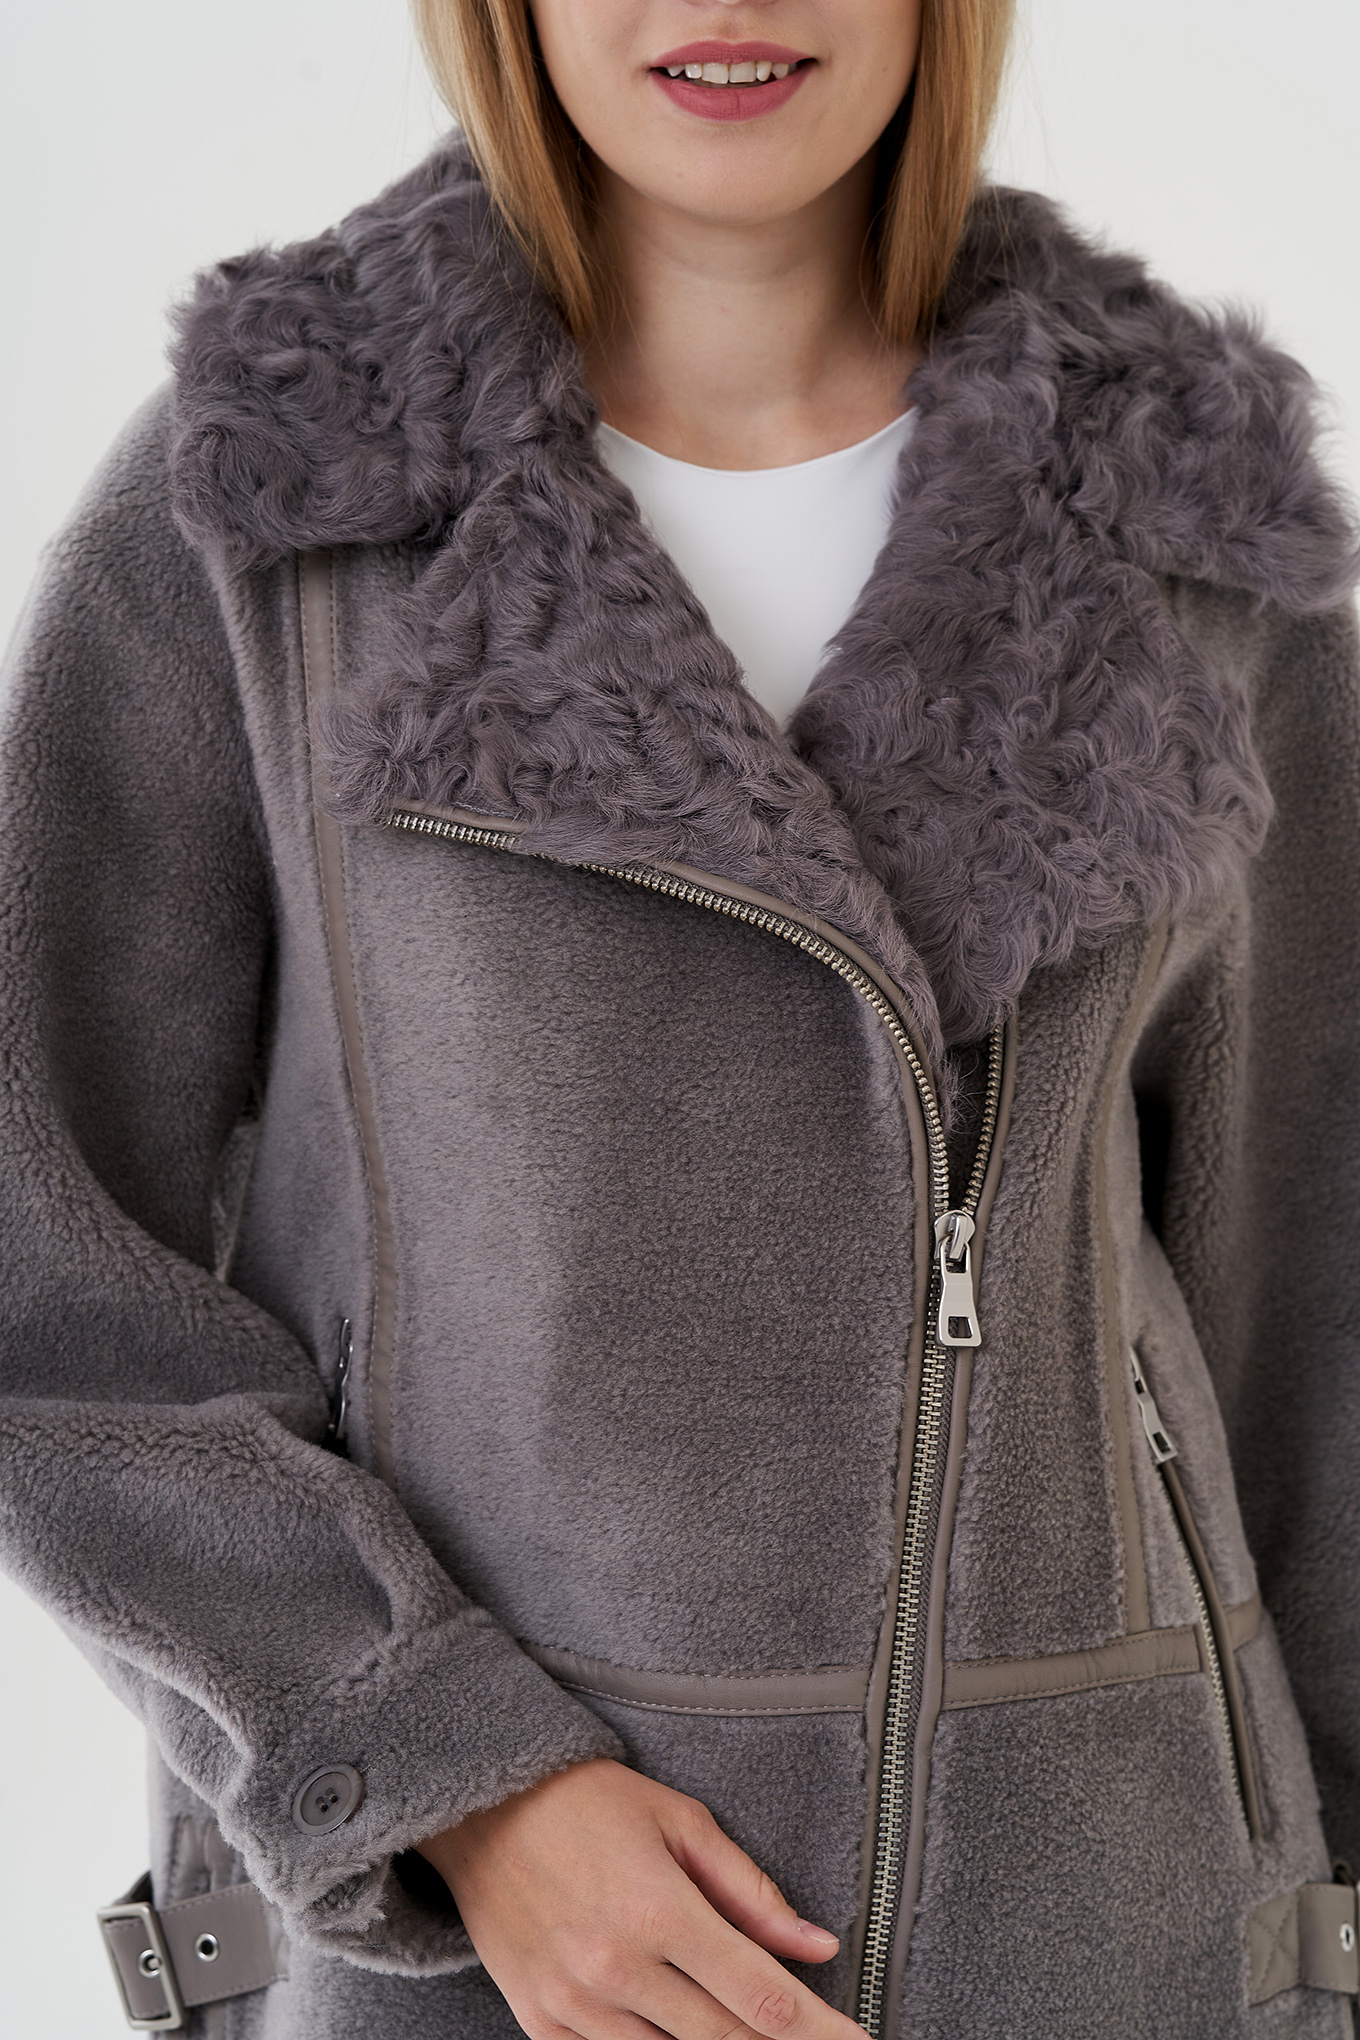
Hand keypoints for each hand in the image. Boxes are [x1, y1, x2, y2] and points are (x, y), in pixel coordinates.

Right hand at [416, 1757, 867, 2039]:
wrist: (484, 1806)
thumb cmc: (590, 1803)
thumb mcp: (681, 1822)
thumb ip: (751, 1890)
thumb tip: (819, 1945)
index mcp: (661, 1911)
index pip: (762, 1998)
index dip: (820, 2032)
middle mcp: (618, 1968)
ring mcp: (574, 2004)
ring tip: (750, 2037)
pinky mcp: (539, 2023)